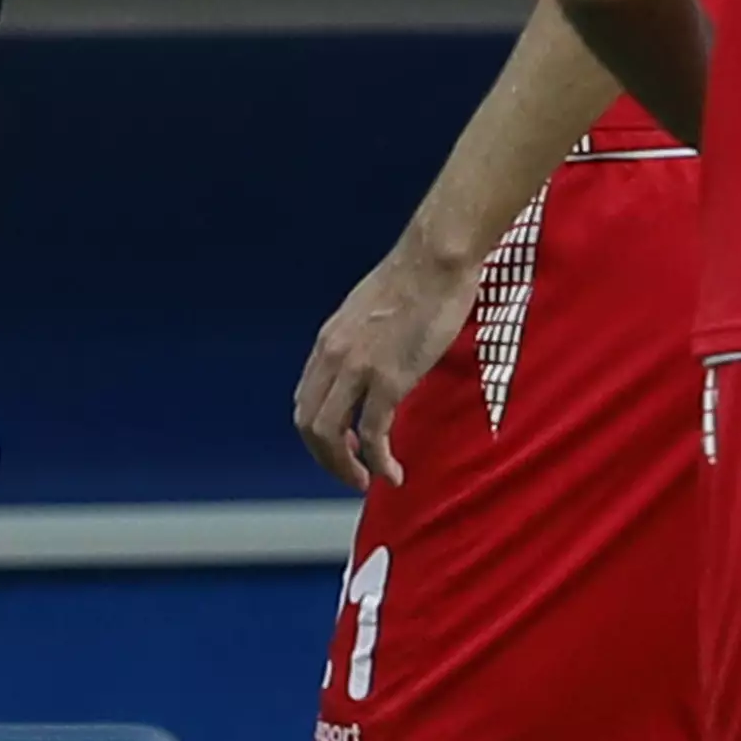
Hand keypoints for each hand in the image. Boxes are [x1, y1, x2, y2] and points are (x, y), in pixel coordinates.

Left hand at [294, 242, 478, 490]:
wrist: (435, 259)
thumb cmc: (414, 279)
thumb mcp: (370, 312)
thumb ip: (363, 340)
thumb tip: (374, 361)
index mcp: (329, 341)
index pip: (305, 401)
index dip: (317, 434)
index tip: (343, 447)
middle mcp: (334, 356)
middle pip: (309, 425)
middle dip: (327, 459)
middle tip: (351, 475)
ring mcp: (358, 368)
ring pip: (331, 435)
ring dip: (346, 467)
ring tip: (367, 482)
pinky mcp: (390, 378)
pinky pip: (375, 434)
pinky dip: (380, 462)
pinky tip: (394, 473)